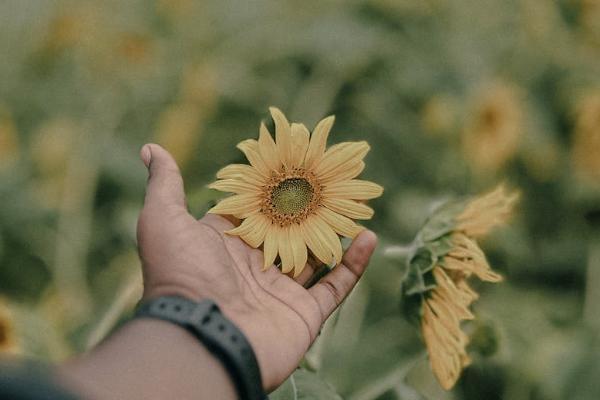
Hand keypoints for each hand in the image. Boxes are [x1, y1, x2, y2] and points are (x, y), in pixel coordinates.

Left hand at [137, 144, 376, 390]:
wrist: (200, 339)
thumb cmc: (180, 276)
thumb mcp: (163, 220)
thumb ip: (165, 185)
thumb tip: (151, 148)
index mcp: (227, 245)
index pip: (255, 212)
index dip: (273, 190)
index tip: (295, 164)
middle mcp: (255, 267)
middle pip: (290, 231)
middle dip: (311, 207)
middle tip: (335, 180)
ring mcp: (281, 291)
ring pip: (317, 256)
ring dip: (336, 232)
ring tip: (357, 202)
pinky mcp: (304, 313)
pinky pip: (336, 286)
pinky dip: (355, 263)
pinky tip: (369, 236)